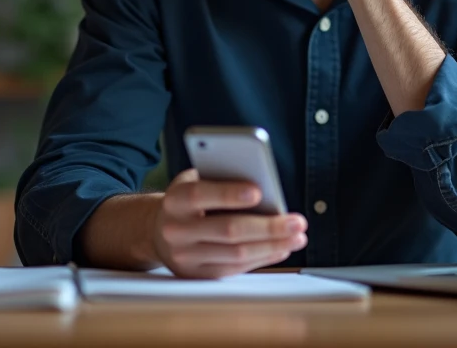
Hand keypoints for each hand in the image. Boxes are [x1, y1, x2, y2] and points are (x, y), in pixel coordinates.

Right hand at [151, 169, 307, 278]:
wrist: (159, 231)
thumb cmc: (189, 200)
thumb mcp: (196, 180)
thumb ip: (221, 180)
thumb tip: (263, 189)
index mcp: (175, 200)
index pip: (200, 195)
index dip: (228, 193)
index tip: (259, 191)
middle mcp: (177, 231)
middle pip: (228, 230)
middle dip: (267, 226)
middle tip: (297, 221)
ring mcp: (187, 257)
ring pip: (237, 254)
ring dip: (273, 245)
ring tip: (298, 236)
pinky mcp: (199, 275)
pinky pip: (237, 268)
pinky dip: (263, 257)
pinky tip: (282, 248)